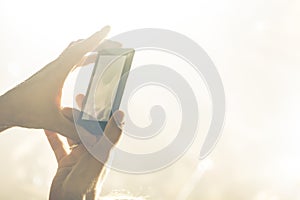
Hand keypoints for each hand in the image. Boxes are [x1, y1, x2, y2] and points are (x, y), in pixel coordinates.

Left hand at [0, 26, 119, 140]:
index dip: (97, 39)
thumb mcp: (53, 121)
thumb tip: (91, 136)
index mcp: (58, 72)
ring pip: (74, 51)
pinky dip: (82, 56)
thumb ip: (73, 129)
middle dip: (99, 43)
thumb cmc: (25, 111)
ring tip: (104, 51)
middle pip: (80, 47)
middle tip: (115, 45)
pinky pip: (70, 59)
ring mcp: (53, 68)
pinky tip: (88, 61)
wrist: (6, 108)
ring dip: (90, 48)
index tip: (109, 29)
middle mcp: (56, 66)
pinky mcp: (51, 73)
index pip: (81, 50)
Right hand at [45, 95, 123, 199]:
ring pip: (71, 135)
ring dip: (64, 124)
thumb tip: (121, 114)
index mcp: (101, 146)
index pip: (99, 123)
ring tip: (56, 112)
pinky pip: (59, 146)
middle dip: (75, 116)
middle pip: (83, 128)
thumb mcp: (100, 154)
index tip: (88, 98)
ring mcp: (78, 156)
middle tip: (67, 105)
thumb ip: (110, 135)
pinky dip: (53, 137)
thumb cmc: (87, 182)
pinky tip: (47, 128)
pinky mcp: (66, 163)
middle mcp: (91, 150)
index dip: (94, 110)